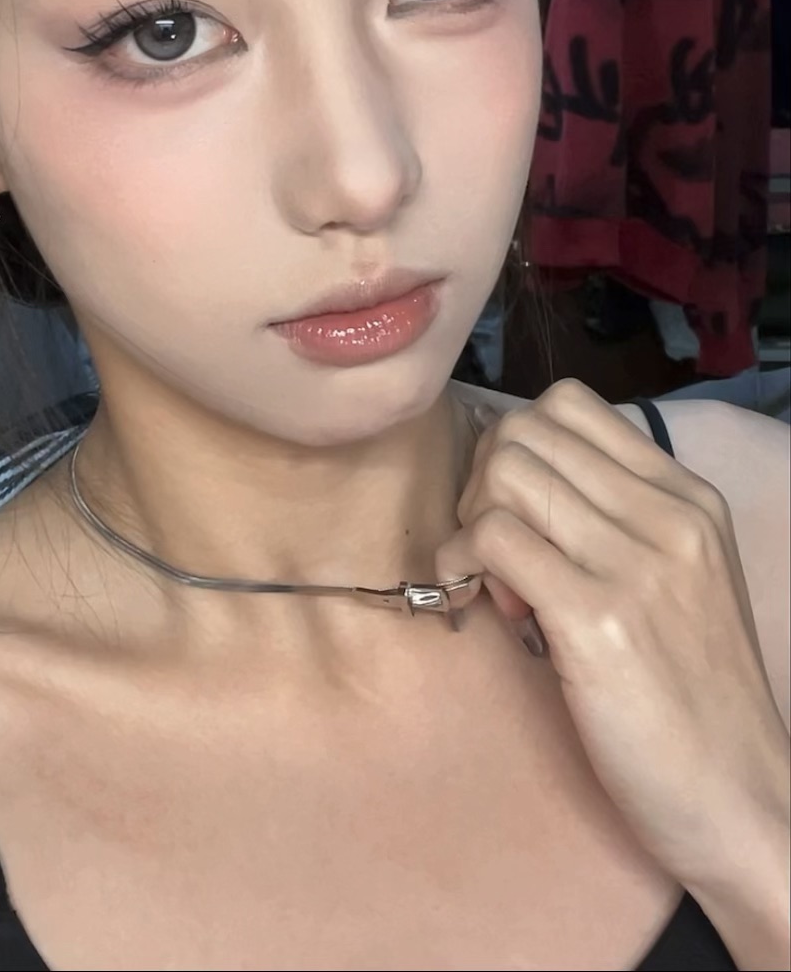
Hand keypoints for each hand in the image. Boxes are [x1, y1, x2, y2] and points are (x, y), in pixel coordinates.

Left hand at [436, 380, 790, 897]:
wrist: (740, 797)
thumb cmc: (693, 694)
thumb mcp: (676, 581)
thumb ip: (613, 521)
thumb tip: (513, 487)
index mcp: (688, 498)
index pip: (568, 405)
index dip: (516, 448)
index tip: (515, 510)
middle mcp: (668, 516)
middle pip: (524, 432)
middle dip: (483, 483)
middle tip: (494, 550)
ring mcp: (635, 564)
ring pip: (504, 473)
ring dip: (472, 522)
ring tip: (496, 583)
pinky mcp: (597, 619)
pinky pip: (492, 539)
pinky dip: (461, 564)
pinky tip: (474, 602)